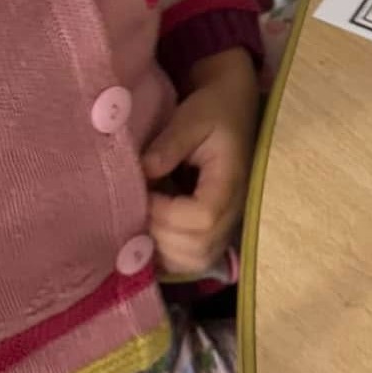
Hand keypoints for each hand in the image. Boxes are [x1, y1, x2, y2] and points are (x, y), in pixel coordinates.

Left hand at [142, 50, 259, 274]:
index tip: (145, 192)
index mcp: (230, 182)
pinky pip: (190, 262)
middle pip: (198, 248)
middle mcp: (233, 212)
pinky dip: (165, 256)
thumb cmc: (212, 111)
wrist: (231, 110)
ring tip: (141, 219)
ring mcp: (224, 227)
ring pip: (193, 261)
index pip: (203, 217)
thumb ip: (169, 145)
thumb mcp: (191, 117)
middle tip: (138, 206)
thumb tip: (144, 171)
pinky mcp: (213, 233)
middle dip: (159, 233)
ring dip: (160, 248)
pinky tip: (146, 234)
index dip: (167, 213)